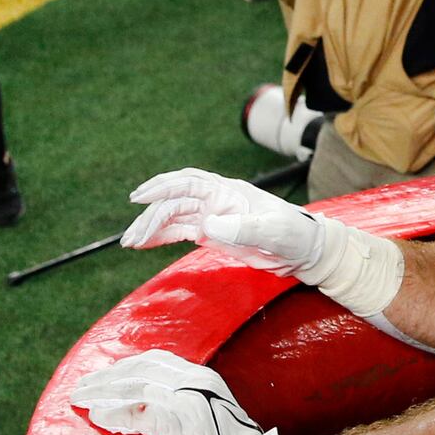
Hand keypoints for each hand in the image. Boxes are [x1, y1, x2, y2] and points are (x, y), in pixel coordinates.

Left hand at [69, 351, 290, 434]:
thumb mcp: (206, 419)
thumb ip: (179, 407)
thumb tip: (140, 411)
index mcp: (203, 377)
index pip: (155, 360)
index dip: (124, 367)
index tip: (102, 375)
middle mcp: (196, 382)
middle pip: (140, 368)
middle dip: (106, 376)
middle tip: (81, 386)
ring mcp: (190, 400)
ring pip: (136, 386)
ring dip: (104, 392)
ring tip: (81, 399)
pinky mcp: (182, 424)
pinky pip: (139, 415)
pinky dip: (115, 415)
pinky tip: (99, 418)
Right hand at [122, 167, 330, 273]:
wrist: (304, 251)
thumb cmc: (295, 234)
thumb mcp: (274, 230)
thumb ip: (244, 228)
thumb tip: (209, 225)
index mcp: (228, 192)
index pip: (188, 183)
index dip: (163, 187)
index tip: (140, 198)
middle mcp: (215, 200)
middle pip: (174, 202)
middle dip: (150, 216)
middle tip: (132, 237)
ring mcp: (211, 216)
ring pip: (172, 217)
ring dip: (150, 227)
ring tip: (130, 243)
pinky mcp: (210, 234)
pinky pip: (179, 231)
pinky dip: (159, 236)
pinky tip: (143, 244)